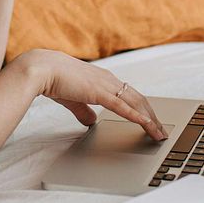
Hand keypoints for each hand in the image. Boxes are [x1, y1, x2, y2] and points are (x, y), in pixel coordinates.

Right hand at [19, 48, 166, 140]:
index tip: (151, 121)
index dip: (142, 109)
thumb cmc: (54, 80)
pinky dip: (137, 117)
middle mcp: (109, 80)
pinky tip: (146, 125)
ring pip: (136, 103)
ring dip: (150, 119)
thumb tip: (91, 121)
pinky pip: (123, 107)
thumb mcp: (73, 99)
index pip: (130, 95)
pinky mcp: (99, 92)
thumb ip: (84, 110)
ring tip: (158, 134)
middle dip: (152, 117)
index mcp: (103, 79)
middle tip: (161, 132)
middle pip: (139, 99)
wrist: (42, 69)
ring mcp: (106, 85)